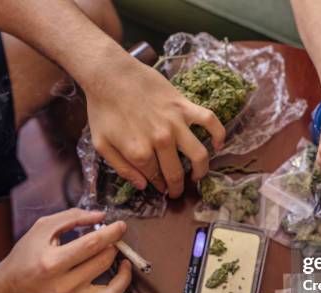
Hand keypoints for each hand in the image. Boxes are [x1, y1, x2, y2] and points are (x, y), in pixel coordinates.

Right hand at [0, 208, 131, 292]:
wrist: (10, 288)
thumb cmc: (27, 255)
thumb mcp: (42, 228)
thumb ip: (72, 217)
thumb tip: (101, 216)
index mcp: (52, 261)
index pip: (92, 245)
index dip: (112, 233)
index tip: (121, 226)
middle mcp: (62, 285)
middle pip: (101, 264)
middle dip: (114, 248)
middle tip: (113, 241)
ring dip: (124, 279)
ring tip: (124, 265)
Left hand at [85, 58, 225, 197]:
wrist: (109, 74)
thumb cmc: (102, 109)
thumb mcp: (101, 144)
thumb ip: (122, 168)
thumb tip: (143, 185)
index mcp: (139, 153)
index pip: (154, 178)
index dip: (158, 185)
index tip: (161, 188)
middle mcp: (161, 141)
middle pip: (176, 173)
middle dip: (177, 186)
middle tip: (177, 190)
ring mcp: (175, 123)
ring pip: (199, 154)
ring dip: (201, 170)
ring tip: (197, 176)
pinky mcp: (184, 106)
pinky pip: (209, 121)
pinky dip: (218, 134)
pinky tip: (218, 144)